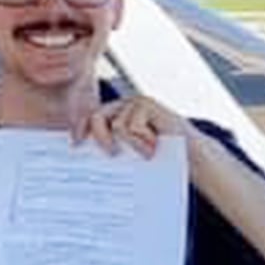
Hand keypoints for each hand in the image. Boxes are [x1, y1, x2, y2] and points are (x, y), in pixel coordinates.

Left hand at [74, 96, 191, 158]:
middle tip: (109, 154)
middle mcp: (122, 107)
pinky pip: (131, 126)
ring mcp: (135, 103)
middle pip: (97, 116)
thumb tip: (85, 161)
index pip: (91, 119)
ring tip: (147, 154)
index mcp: (114, 117)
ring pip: (116, 125)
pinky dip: (140, 140)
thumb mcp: (130, 153)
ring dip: (131, 144)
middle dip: (98, 136)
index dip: (80, 128)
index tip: (75, 145)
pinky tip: (153, 147)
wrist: (189, 155)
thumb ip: (112, 149)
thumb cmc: (158, 157)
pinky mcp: (147, 105)